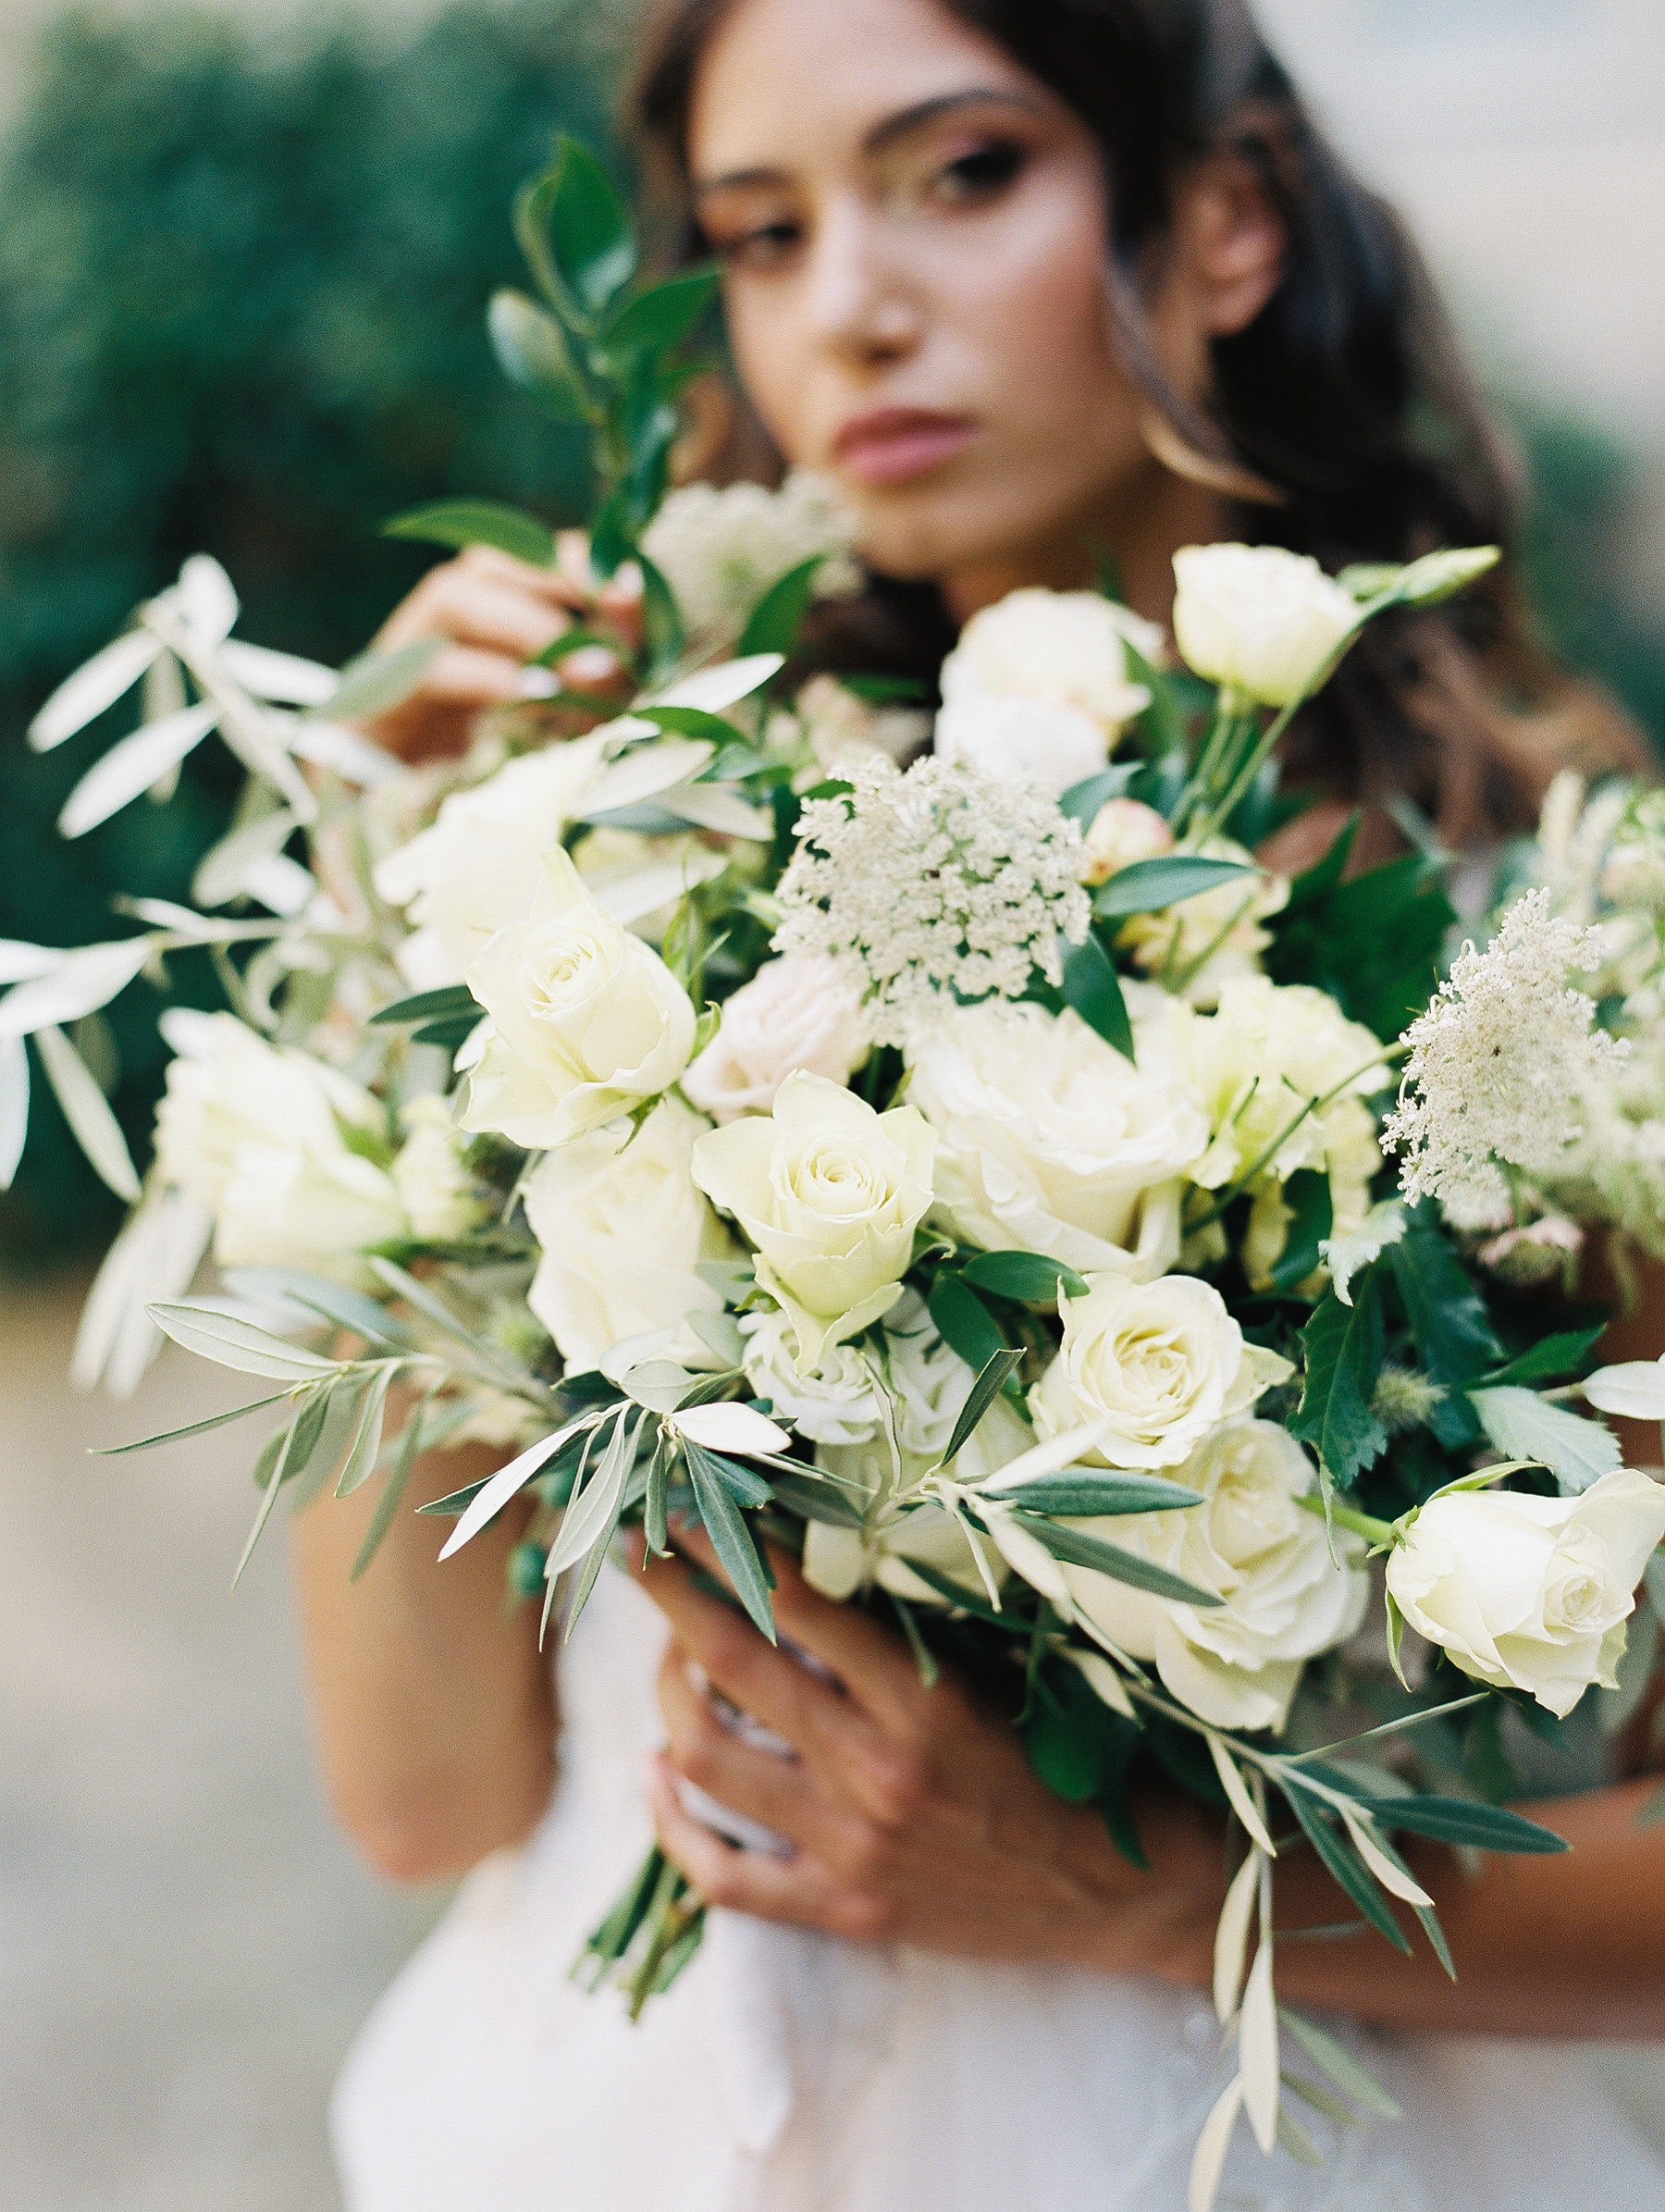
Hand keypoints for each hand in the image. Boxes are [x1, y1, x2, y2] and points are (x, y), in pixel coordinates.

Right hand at [364, 537, 642, 761]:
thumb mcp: (551, 697)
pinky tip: (538, 695)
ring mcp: (415, 635)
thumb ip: (588, 674)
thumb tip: (637, 665)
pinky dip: (492, 677)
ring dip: (532, 629)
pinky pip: (438, 667)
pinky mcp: (393, 682)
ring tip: (590, 670)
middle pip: (501, 558)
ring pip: (460, 597)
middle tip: (622, 625)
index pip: (540, 553)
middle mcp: (452, 598)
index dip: (588, 564)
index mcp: (491, 592)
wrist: (395, 769)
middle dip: (566, 581)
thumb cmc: (483, 726)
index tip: (635, 592)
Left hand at [637, 1529, 1221, 1976]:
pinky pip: (721, 1877)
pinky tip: (659, 1775)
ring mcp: (850, 1850)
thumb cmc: (1056, 1759)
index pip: (794, 1604)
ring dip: (666, 1699)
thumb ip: (900, 1632)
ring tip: (666, 1661)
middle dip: (670, 1600)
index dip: (723, 1549)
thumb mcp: (990, 1677)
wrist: (1115, 1888)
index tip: (679, 1509)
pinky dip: (673, 1824)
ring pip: (707, 1763)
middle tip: (635, 1555)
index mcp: (922, 1701)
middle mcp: (875, 1773)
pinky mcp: (839, 1911)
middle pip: (731, 1669)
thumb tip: (800, 1559)